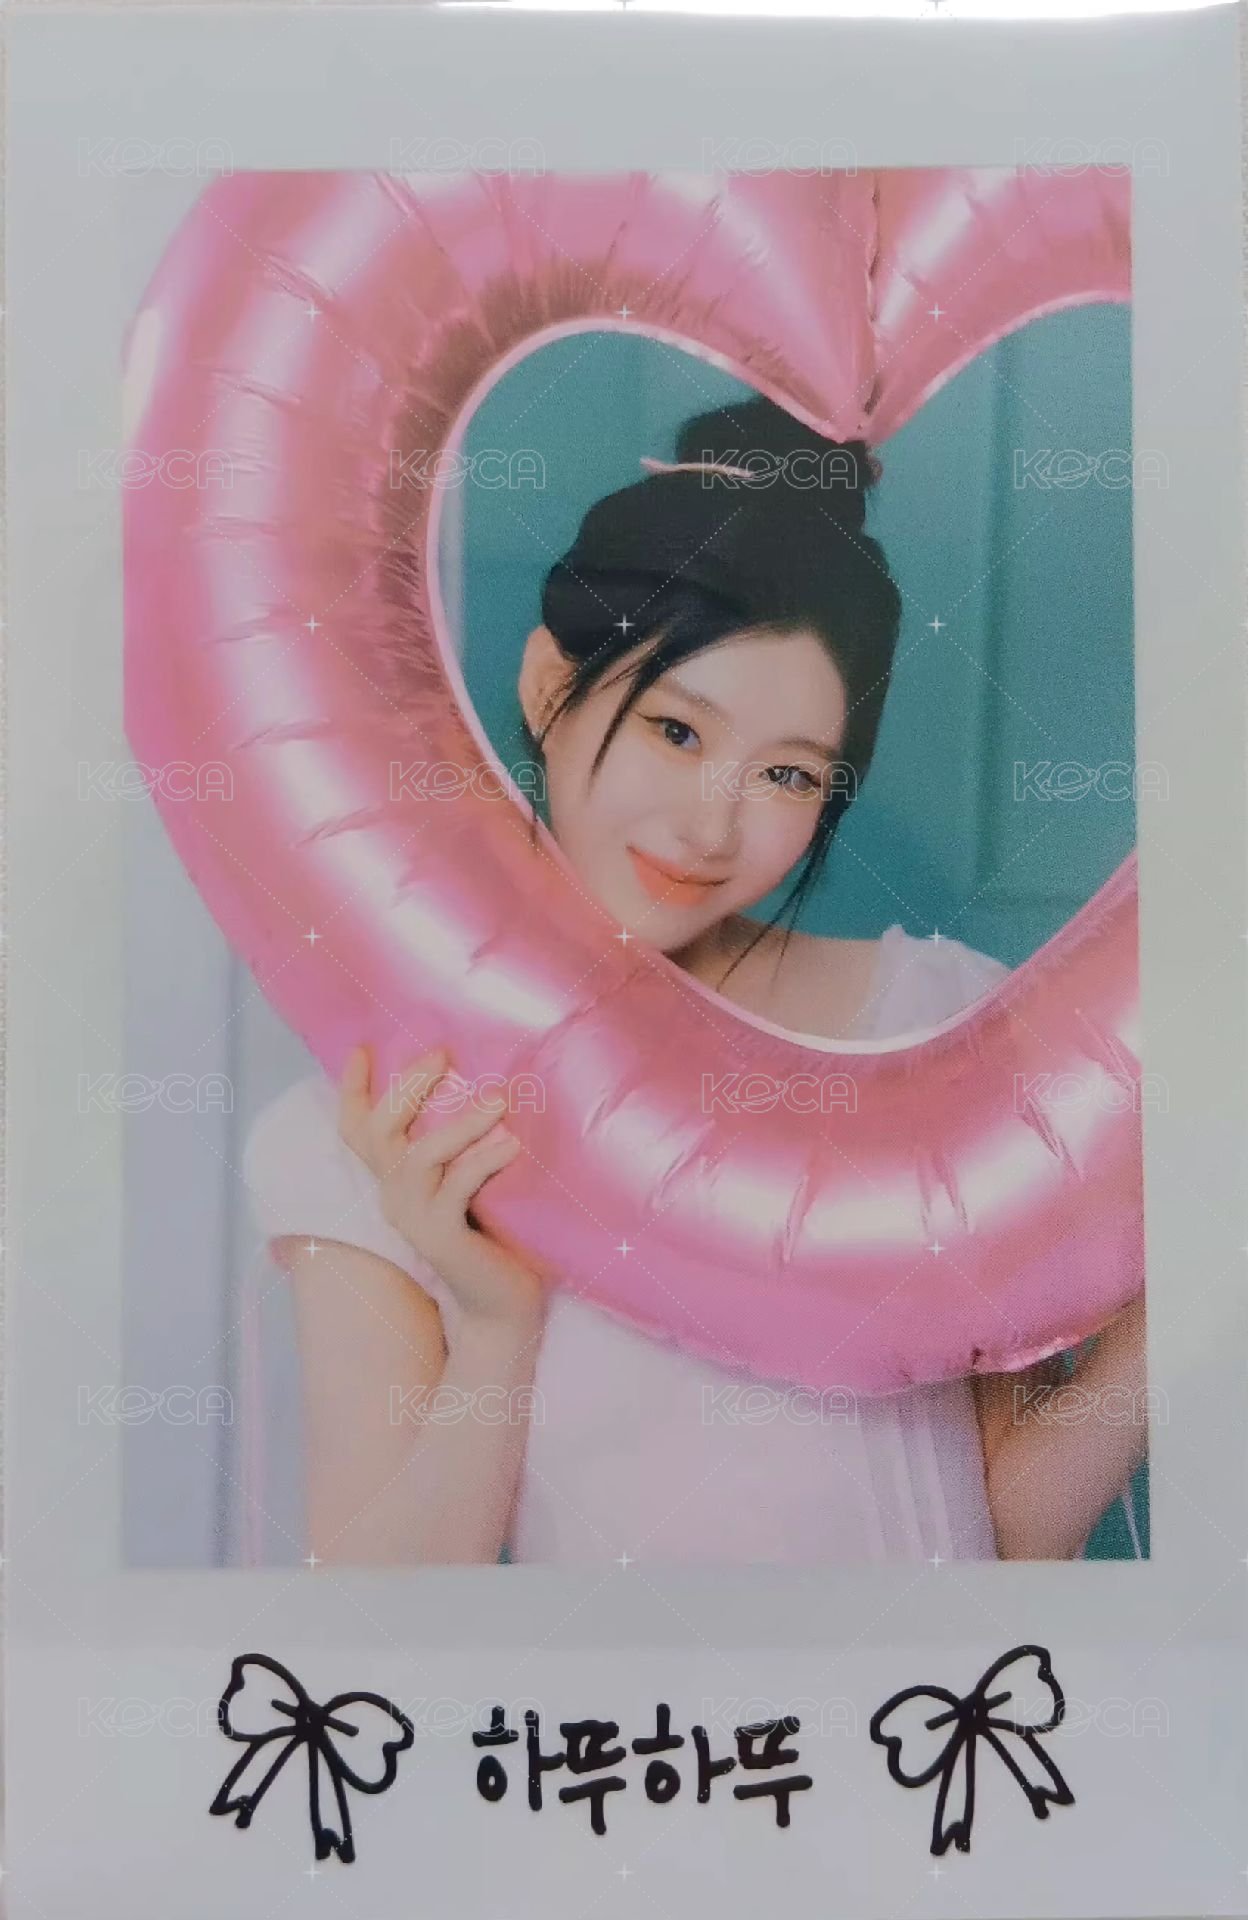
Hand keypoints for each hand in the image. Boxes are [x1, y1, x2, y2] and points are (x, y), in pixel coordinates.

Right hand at [337, 1045, 546, 1330]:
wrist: (503, 1304)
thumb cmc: (495, 1235)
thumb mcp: (470, 1182)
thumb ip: (461, 1146)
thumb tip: (486, 1082)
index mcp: (394, 1181)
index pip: (356, 1132)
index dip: (351, 1091)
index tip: (360, 1048)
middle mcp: (394, 1197)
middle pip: (378, 1134)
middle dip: (405, 1088)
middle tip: (440, 1055)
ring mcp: (414, 1219)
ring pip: (420, 1158)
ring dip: (460, 1124)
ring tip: (498, 1099)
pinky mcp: (442, 1238)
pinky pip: (457, 1188)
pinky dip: (484, 1161)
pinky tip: (512, 1144)